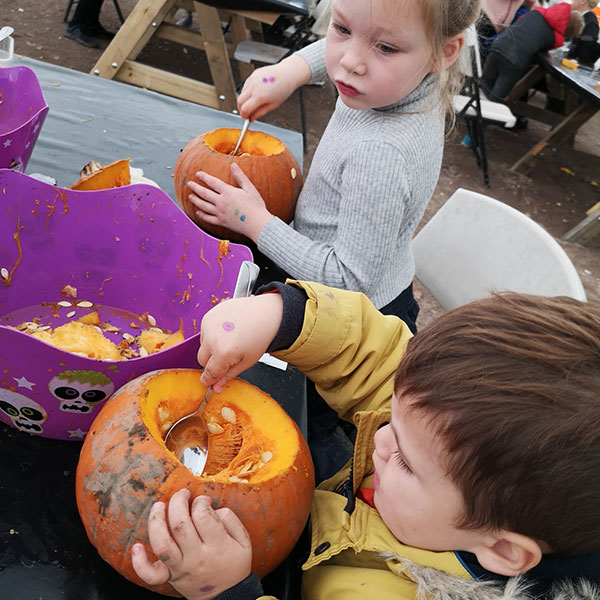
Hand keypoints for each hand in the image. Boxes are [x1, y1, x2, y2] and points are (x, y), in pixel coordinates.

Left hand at [131, 489, 251, 599]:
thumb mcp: (243, 541)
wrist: (227, 596)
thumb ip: (231, 520)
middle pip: (180, 525)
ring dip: (156, 521)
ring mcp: (180, 567)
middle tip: (182, 494)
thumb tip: (212, 507)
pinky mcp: (170, 576)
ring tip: (159, 505)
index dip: (201, 501)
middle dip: (178, 502)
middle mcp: (196, 556)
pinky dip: (139, 562)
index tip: (204, 501)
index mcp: (217, 546)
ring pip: (162, 544)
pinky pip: (150, 574)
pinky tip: (137, 546)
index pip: (202, 516)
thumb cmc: (234, 564)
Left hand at [187, 163, 271, 242]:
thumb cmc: (256, 206)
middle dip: (195, 188)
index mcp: (228, 192)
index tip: (198, 174)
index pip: (212, 182)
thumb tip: (233, 165)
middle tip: (189, 184)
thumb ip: (240, 176)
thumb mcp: (250, 188)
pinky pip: (208, 218)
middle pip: (204, 193)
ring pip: (203, 206)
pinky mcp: (221, 222)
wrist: (257, 224)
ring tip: (191, 196)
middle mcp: (221, 202)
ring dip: (196, 200)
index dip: (204, 177)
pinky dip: (201, 215)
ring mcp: (220, 213)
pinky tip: (198, 212)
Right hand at [197, 293, 282, 390]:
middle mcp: (212, 339)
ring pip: (202, 345)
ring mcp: (208, 326)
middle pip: (202, 360)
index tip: (209, 382)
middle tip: (228, 356)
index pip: (209, 373)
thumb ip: (228, 376)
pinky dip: (212, 334)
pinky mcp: (207, 316)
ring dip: (211, 347)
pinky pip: (204, 332)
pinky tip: (227, 331)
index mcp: (223, 352)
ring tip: (230, 340)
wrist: (265, 313)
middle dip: (212, 362)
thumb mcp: (247, 361)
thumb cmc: (259, 336)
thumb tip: (216, 388)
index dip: (209, 379)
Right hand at [237, 54, 310, 120]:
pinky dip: (247, 91)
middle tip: (246, 112)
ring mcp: (252, 79)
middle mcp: (254, 86)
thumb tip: (252, 117)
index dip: (244, 115)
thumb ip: (260, 112)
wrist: (287, 74)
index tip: (246, 117)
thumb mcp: (273, 105)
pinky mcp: (253, 74)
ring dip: (244, 99)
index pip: (244, 109)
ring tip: (253, 102)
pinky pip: (245, 85)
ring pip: (241, 93)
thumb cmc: (283, 88)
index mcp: (259, 96)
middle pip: (239, 100)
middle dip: (241, 108)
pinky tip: (255, 93)